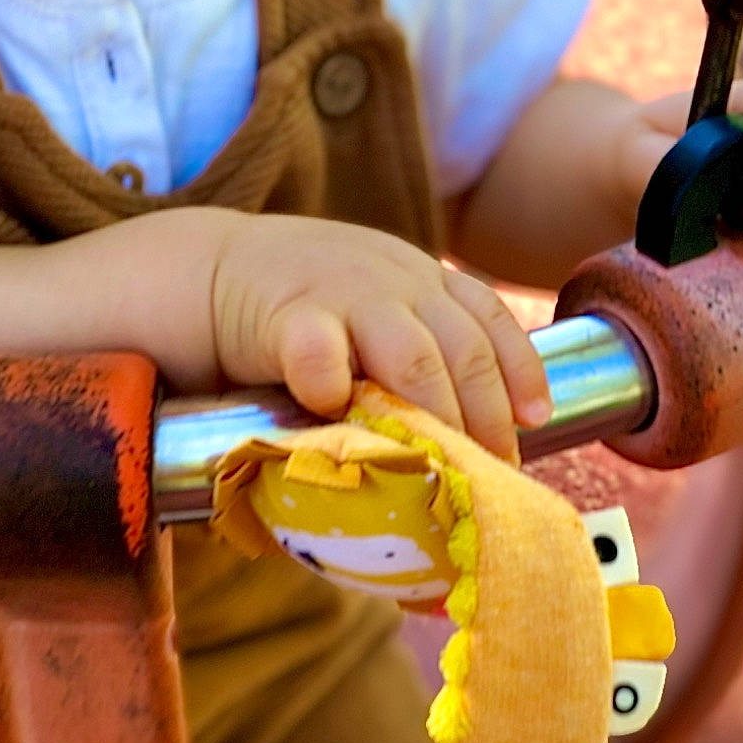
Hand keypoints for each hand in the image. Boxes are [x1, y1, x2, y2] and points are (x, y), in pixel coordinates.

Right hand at [208, 215, 548, 461]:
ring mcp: (341, 292)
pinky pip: (322, 354)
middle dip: (483, 418)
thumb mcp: (370, 311)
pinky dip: (337, 389)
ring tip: (433, 465)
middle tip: (484, 473)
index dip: (521, 374)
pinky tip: (336, 415)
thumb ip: (410, 354)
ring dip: (433, 417)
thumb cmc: (296, 309)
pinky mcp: (285, 315)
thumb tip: (465, 444)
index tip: (533, 423)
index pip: (491, 319)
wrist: (209, 269)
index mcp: (420, 276)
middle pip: (464, 350)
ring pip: (413, 355)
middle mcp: (394, 278)